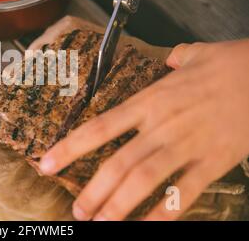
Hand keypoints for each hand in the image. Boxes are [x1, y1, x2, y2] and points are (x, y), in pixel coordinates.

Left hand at [40, 39, 248, 220]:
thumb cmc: (230, 64)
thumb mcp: (194, 55)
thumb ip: (176, 59)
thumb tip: (172, 58)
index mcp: (150, 100)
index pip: (100, 127)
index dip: (70, 147)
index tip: (47, 163)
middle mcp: (162, 125)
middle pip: (118, 163)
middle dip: (93, 191)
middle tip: (77, 212)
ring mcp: (187, 145)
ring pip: (144, 180)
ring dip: (120, 206)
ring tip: (101, 224)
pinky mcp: (214, 162)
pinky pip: (185, 193)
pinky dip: (166, 213)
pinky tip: (148, 227)